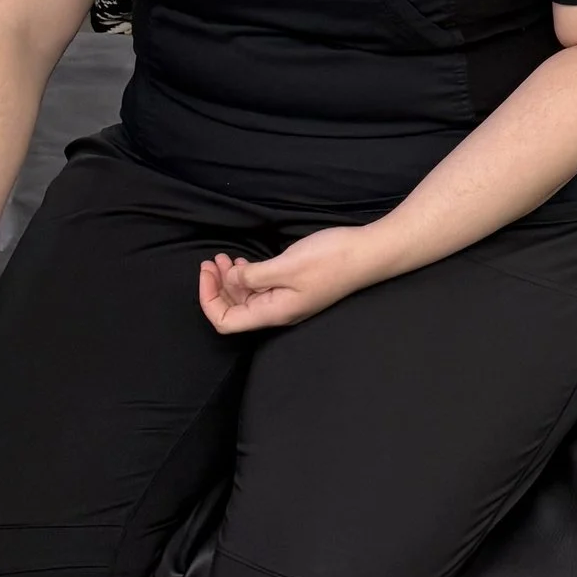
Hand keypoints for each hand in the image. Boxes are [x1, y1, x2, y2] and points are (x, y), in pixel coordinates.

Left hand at [198, 225, 379, 335]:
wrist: (369, 253)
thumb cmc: (331, 259)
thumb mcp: (286, 265)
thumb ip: (253, 276)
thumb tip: (231, 281)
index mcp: (274, 312)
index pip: (226, 322)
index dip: (209, 300)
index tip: (206, 273)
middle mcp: (278, 311)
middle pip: (234, 310)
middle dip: (217, 287)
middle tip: (212, 260)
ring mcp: (288, 300)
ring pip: (248, 298)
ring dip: (231, 280)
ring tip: (224, 258)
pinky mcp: (296, 288)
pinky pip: (262, 288)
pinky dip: (248, 276)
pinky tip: (245, 262)